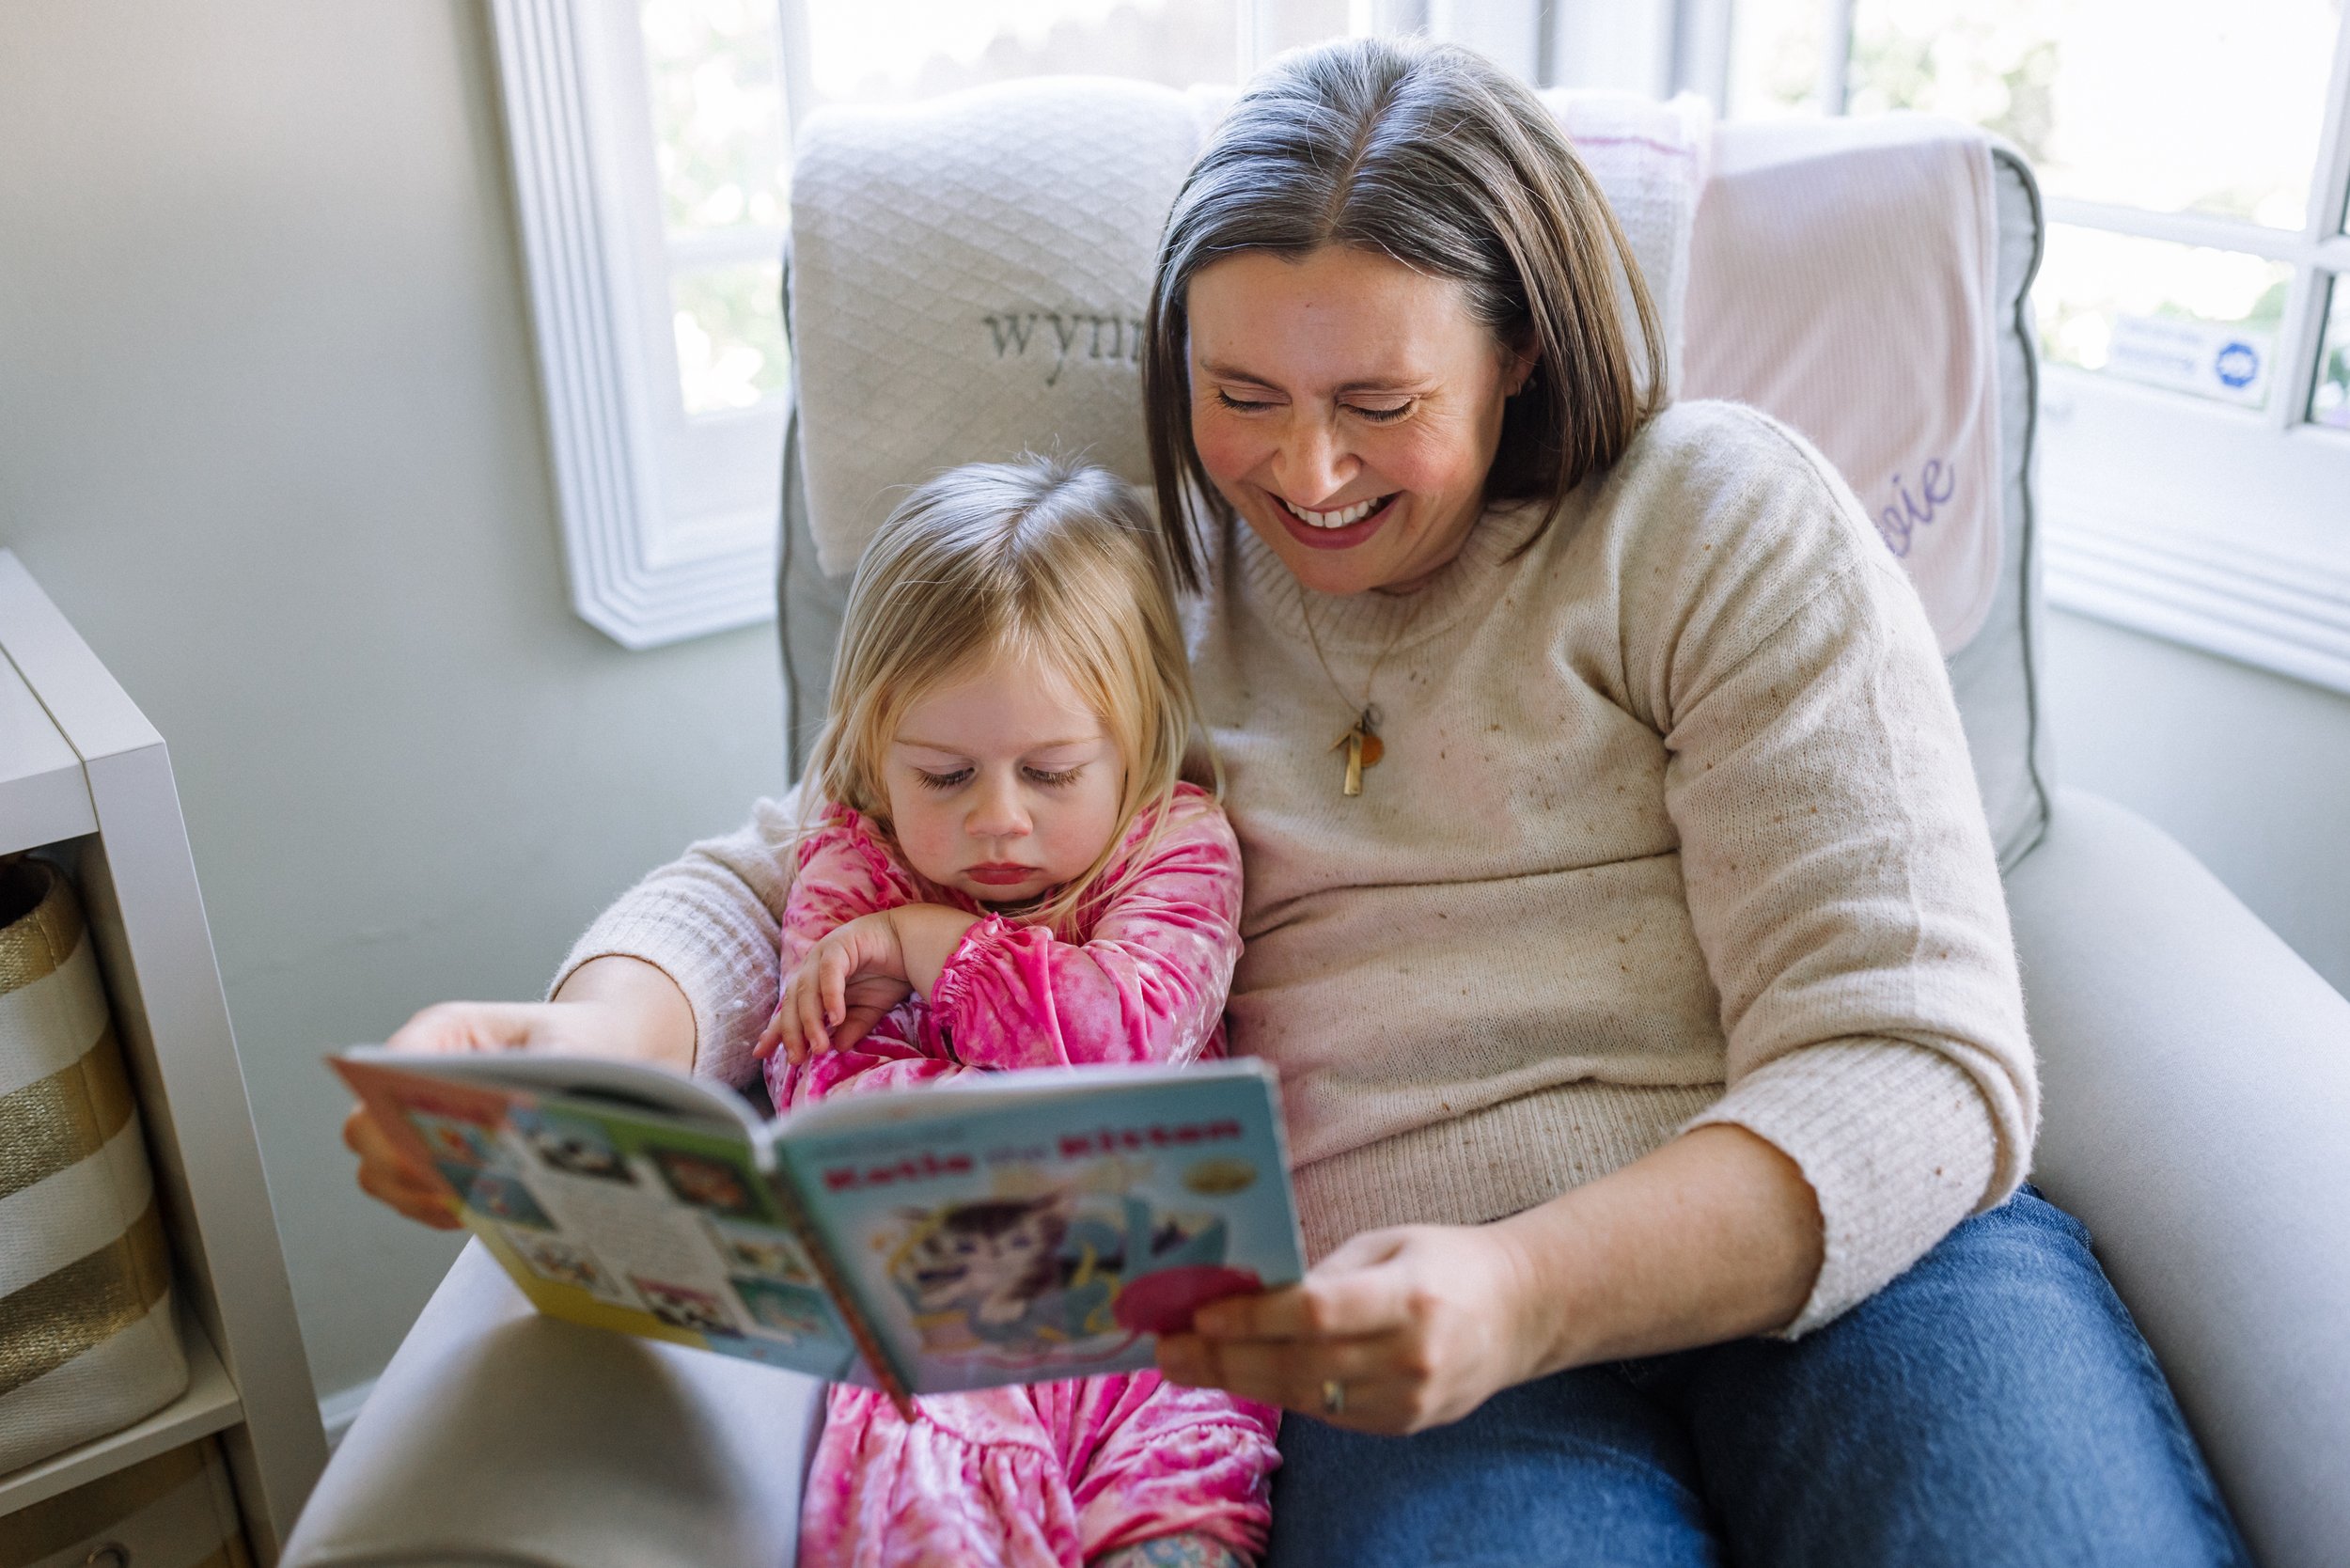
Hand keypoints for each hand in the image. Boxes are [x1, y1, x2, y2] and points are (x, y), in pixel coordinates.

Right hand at [347, 957, 695, 1227]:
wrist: (594, 1050)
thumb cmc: (575, 1041)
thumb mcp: (568, 1049)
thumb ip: (535, 1081)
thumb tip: (504, 1129)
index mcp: (442, 1032)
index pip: (384, 1072)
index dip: (395, 1114)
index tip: (432, 1146)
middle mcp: (414, 1075)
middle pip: (366, 1131)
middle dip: (403, 1166)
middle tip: (450, 1187)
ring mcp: (416, 1117)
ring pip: (380, 1171)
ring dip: (417, 1195)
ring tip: (466, 1204)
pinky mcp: (431, 1154)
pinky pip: (409, 1194)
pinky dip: (436, 1208)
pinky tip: (475, 1209)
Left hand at [757, 911, 913, 1064]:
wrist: (911, 942)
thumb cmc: (887, 974)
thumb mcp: (868, 1010)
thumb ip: (851, 1027)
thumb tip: (836, 1048)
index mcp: (814, 984)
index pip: (789, 1010)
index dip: (775, 1031)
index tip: (760, 1054)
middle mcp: (812, 969)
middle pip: (793, 1003)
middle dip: (793, 1033)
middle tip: (798, 1059)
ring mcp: (823, 954)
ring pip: (807, 990)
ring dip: (811, 1021)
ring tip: (819, 1046)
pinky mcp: (839, 944)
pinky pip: (828, 973)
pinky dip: (830, 996)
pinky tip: (836, 1018)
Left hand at [1155, 1222, 1539, 1434]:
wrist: (1519, 1314)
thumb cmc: (1444, 1262)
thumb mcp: (1388, 1244)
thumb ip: (1323, 1271)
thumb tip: (1243, 1288)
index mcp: (1409, 1295)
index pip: (1317, 1312)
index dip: (1254, 1318)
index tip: (1200, 1313)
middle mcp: (1411, 1355)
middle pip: (1299, 1363)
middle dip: (1224, 1357)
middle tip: (1167, 1347)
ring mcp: (1407, 1400)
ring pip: (1304, 1396)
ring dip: (1237, 1379)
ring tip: (1184, 1363)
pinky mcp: (1400, 1425)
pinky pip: (1325, 1412)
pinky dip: (1277, 1393)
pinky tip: (1237, 1374)